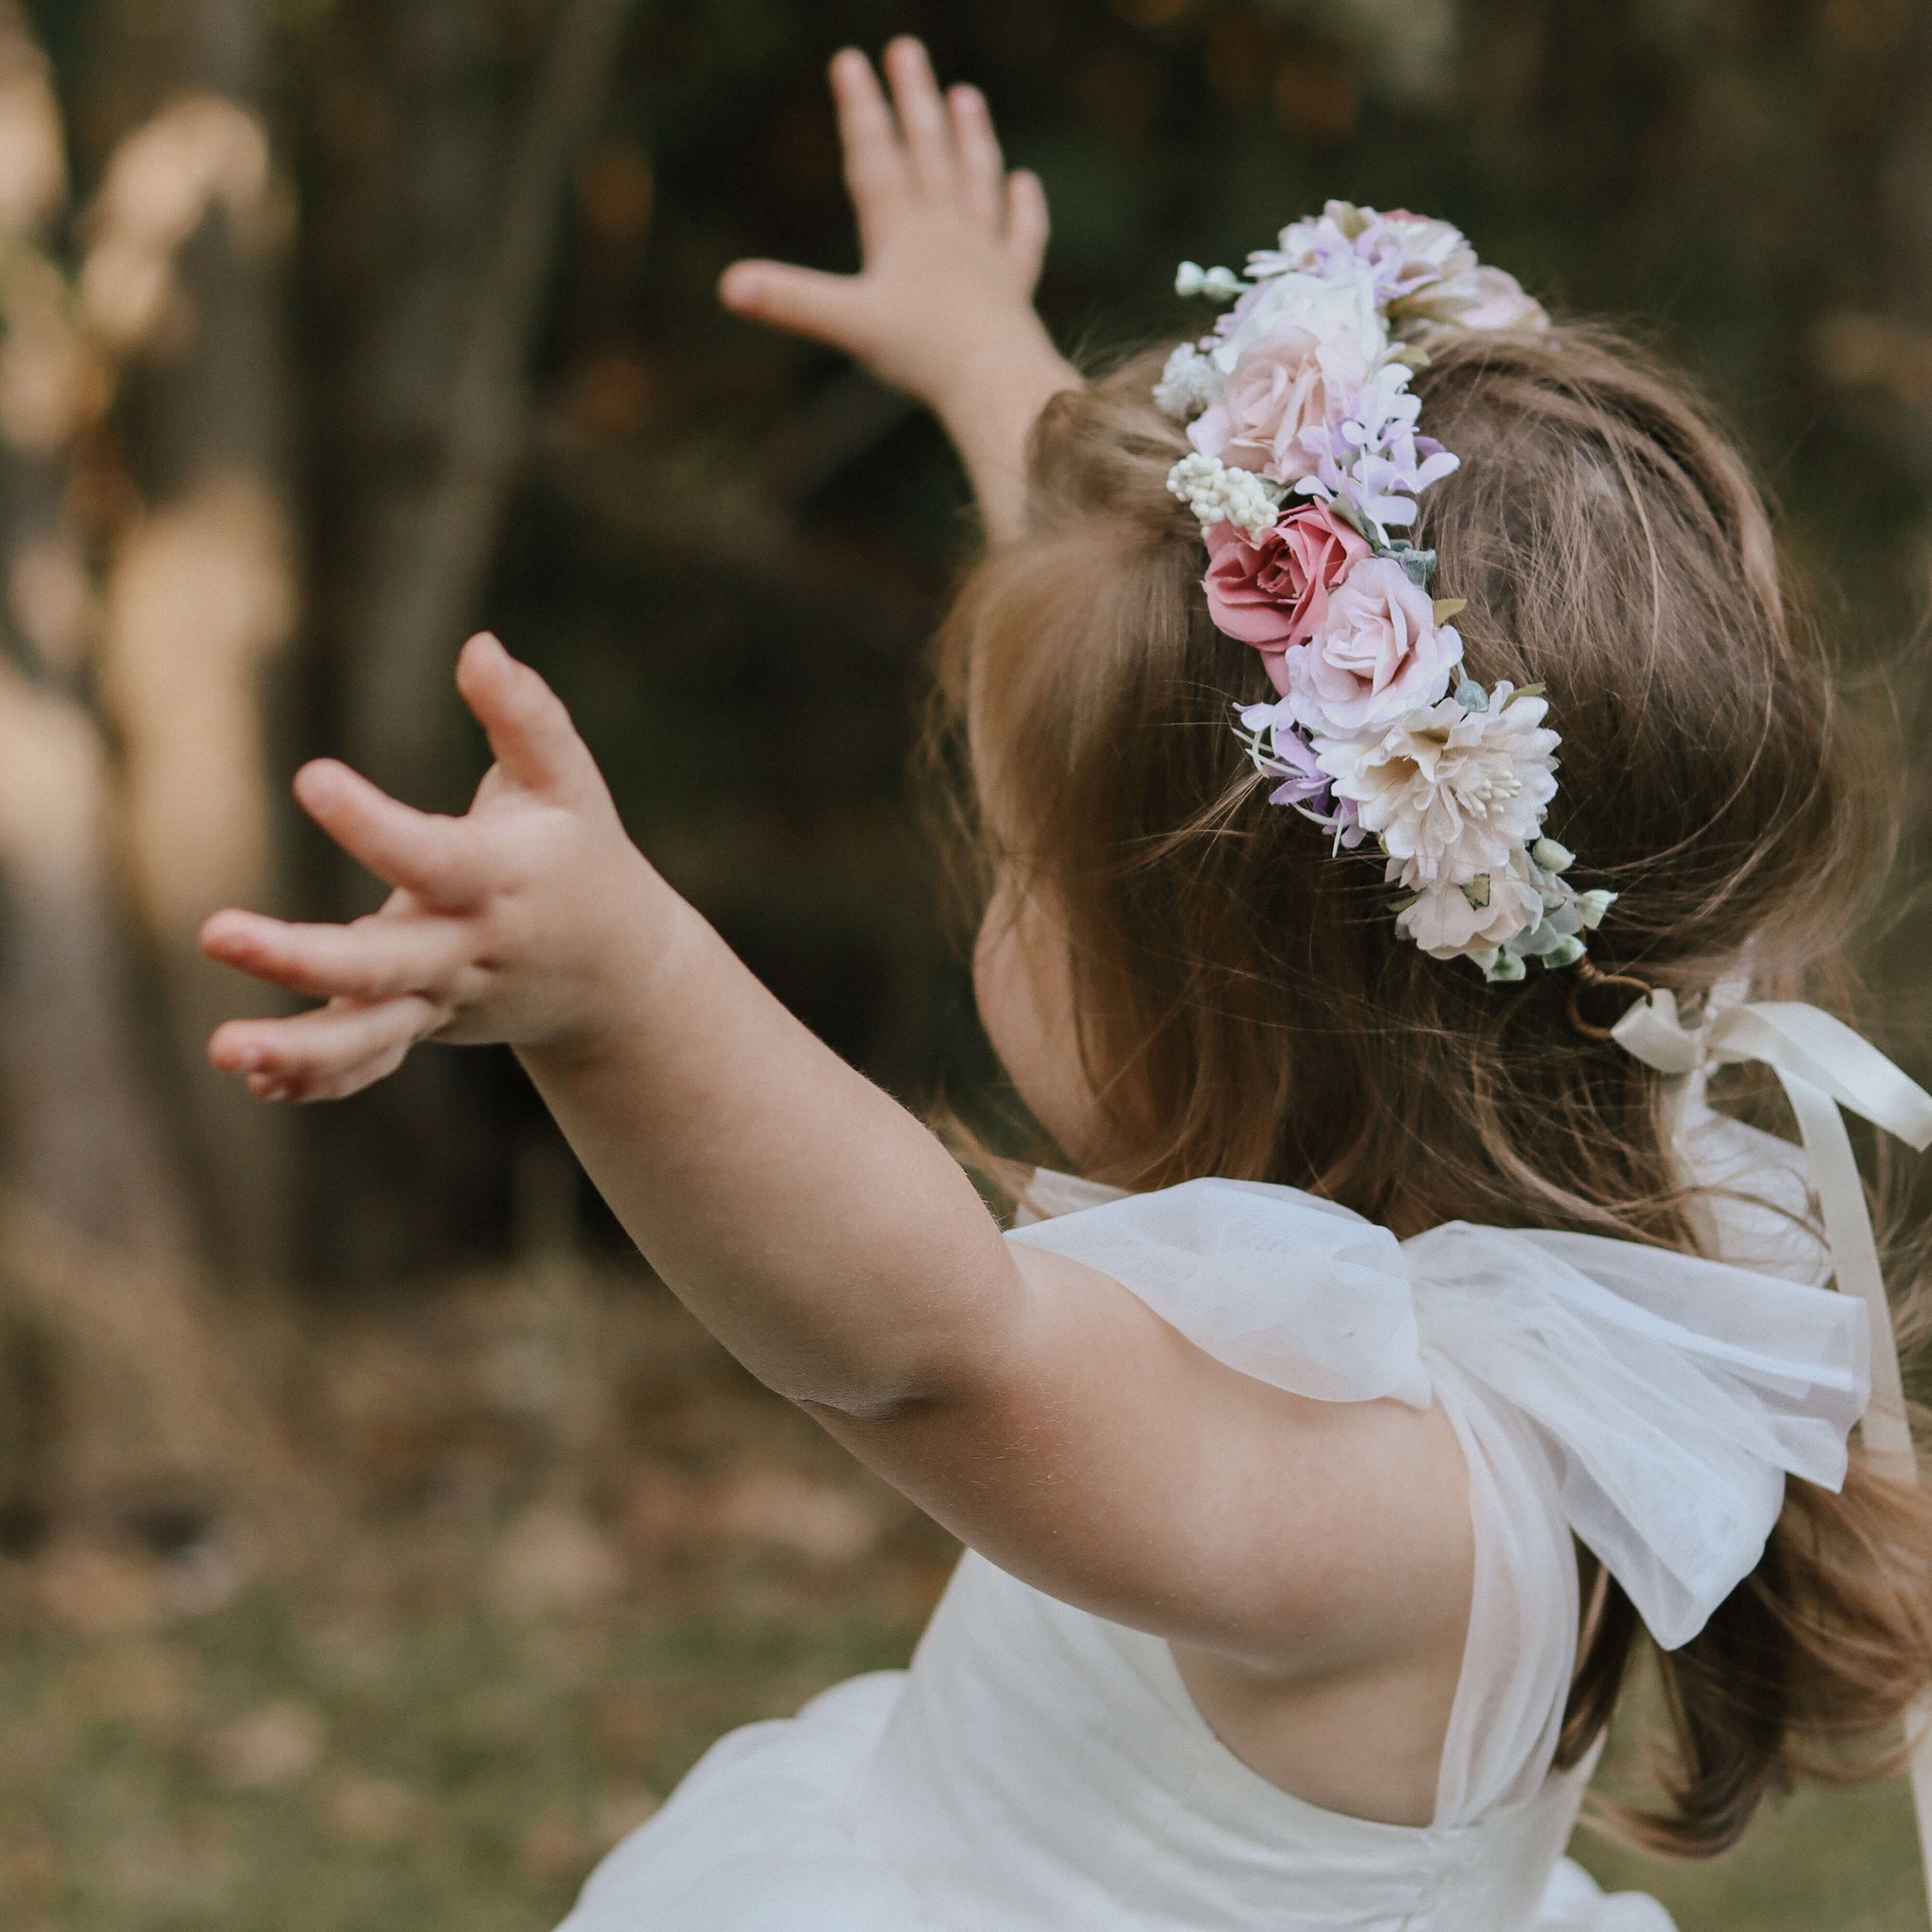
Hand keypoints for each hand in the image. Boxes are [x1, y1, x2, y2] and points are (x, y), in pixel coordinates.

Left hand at [201, 634, 672, 1101]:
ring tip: (227, 1050)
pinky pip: (369, 1060)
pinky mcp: (424, 1024)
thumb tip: (479, 647)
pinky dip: (319, 1075)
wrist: (619, 974)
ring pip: (370, 1032)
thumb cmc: (580, 853)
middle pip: (383, 964)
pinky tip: (257, 1076)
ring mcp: (443, 997)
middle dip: (301, 958)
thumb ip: (526, 716)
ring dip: (300, 1048)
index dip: (372, 824)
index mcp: (501, 881)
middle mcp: (468, 950)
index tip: (310, 778)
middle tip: (215, 933)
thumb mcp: (568, 781)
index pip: (432, 858)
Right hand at [720, 38, 1055, 418]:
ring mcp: (985, 256)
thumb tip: (728, 286)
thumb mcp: (845, 325)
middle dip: (915, 99)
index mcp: (901, 232)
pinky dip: (1023, 210)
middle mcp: (947, 231)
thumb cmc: (920, 355)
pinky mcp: (1015, 288)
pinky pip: (1022, 238)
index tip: (850, 60)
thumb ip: (789, 301)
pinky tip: (1023, 184)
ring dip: (970, 138)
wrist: (995, 382)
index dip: (860, 110)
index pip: (875, 159)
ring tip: (966, 95)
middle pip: (929, 152)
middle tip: (906, 49)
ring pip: (977, 182)